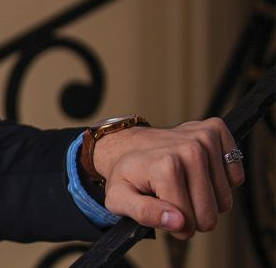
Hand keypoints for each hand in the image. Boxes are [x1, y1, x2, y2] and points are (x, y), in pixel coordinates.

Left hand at [92, 117, 244, 238]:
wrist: (129, 145)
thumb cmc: (127, 175)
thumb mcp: (119, 198)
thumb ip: (144, 213)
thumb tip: (178, 222)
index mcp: (166, 166)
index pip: (188, 222)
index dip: (173, 225)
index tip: (159, 209)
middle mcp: (190, 149)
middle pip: (210, 215)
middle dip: (191, 216)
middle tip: (170, 197)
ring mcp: (204, 137)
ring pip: (224, 201)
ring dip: (205, 199)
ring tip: (182, 183)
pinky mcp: (216, 130)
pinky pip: (236, 177)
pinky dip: (220, 181)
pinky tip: (198, 172)